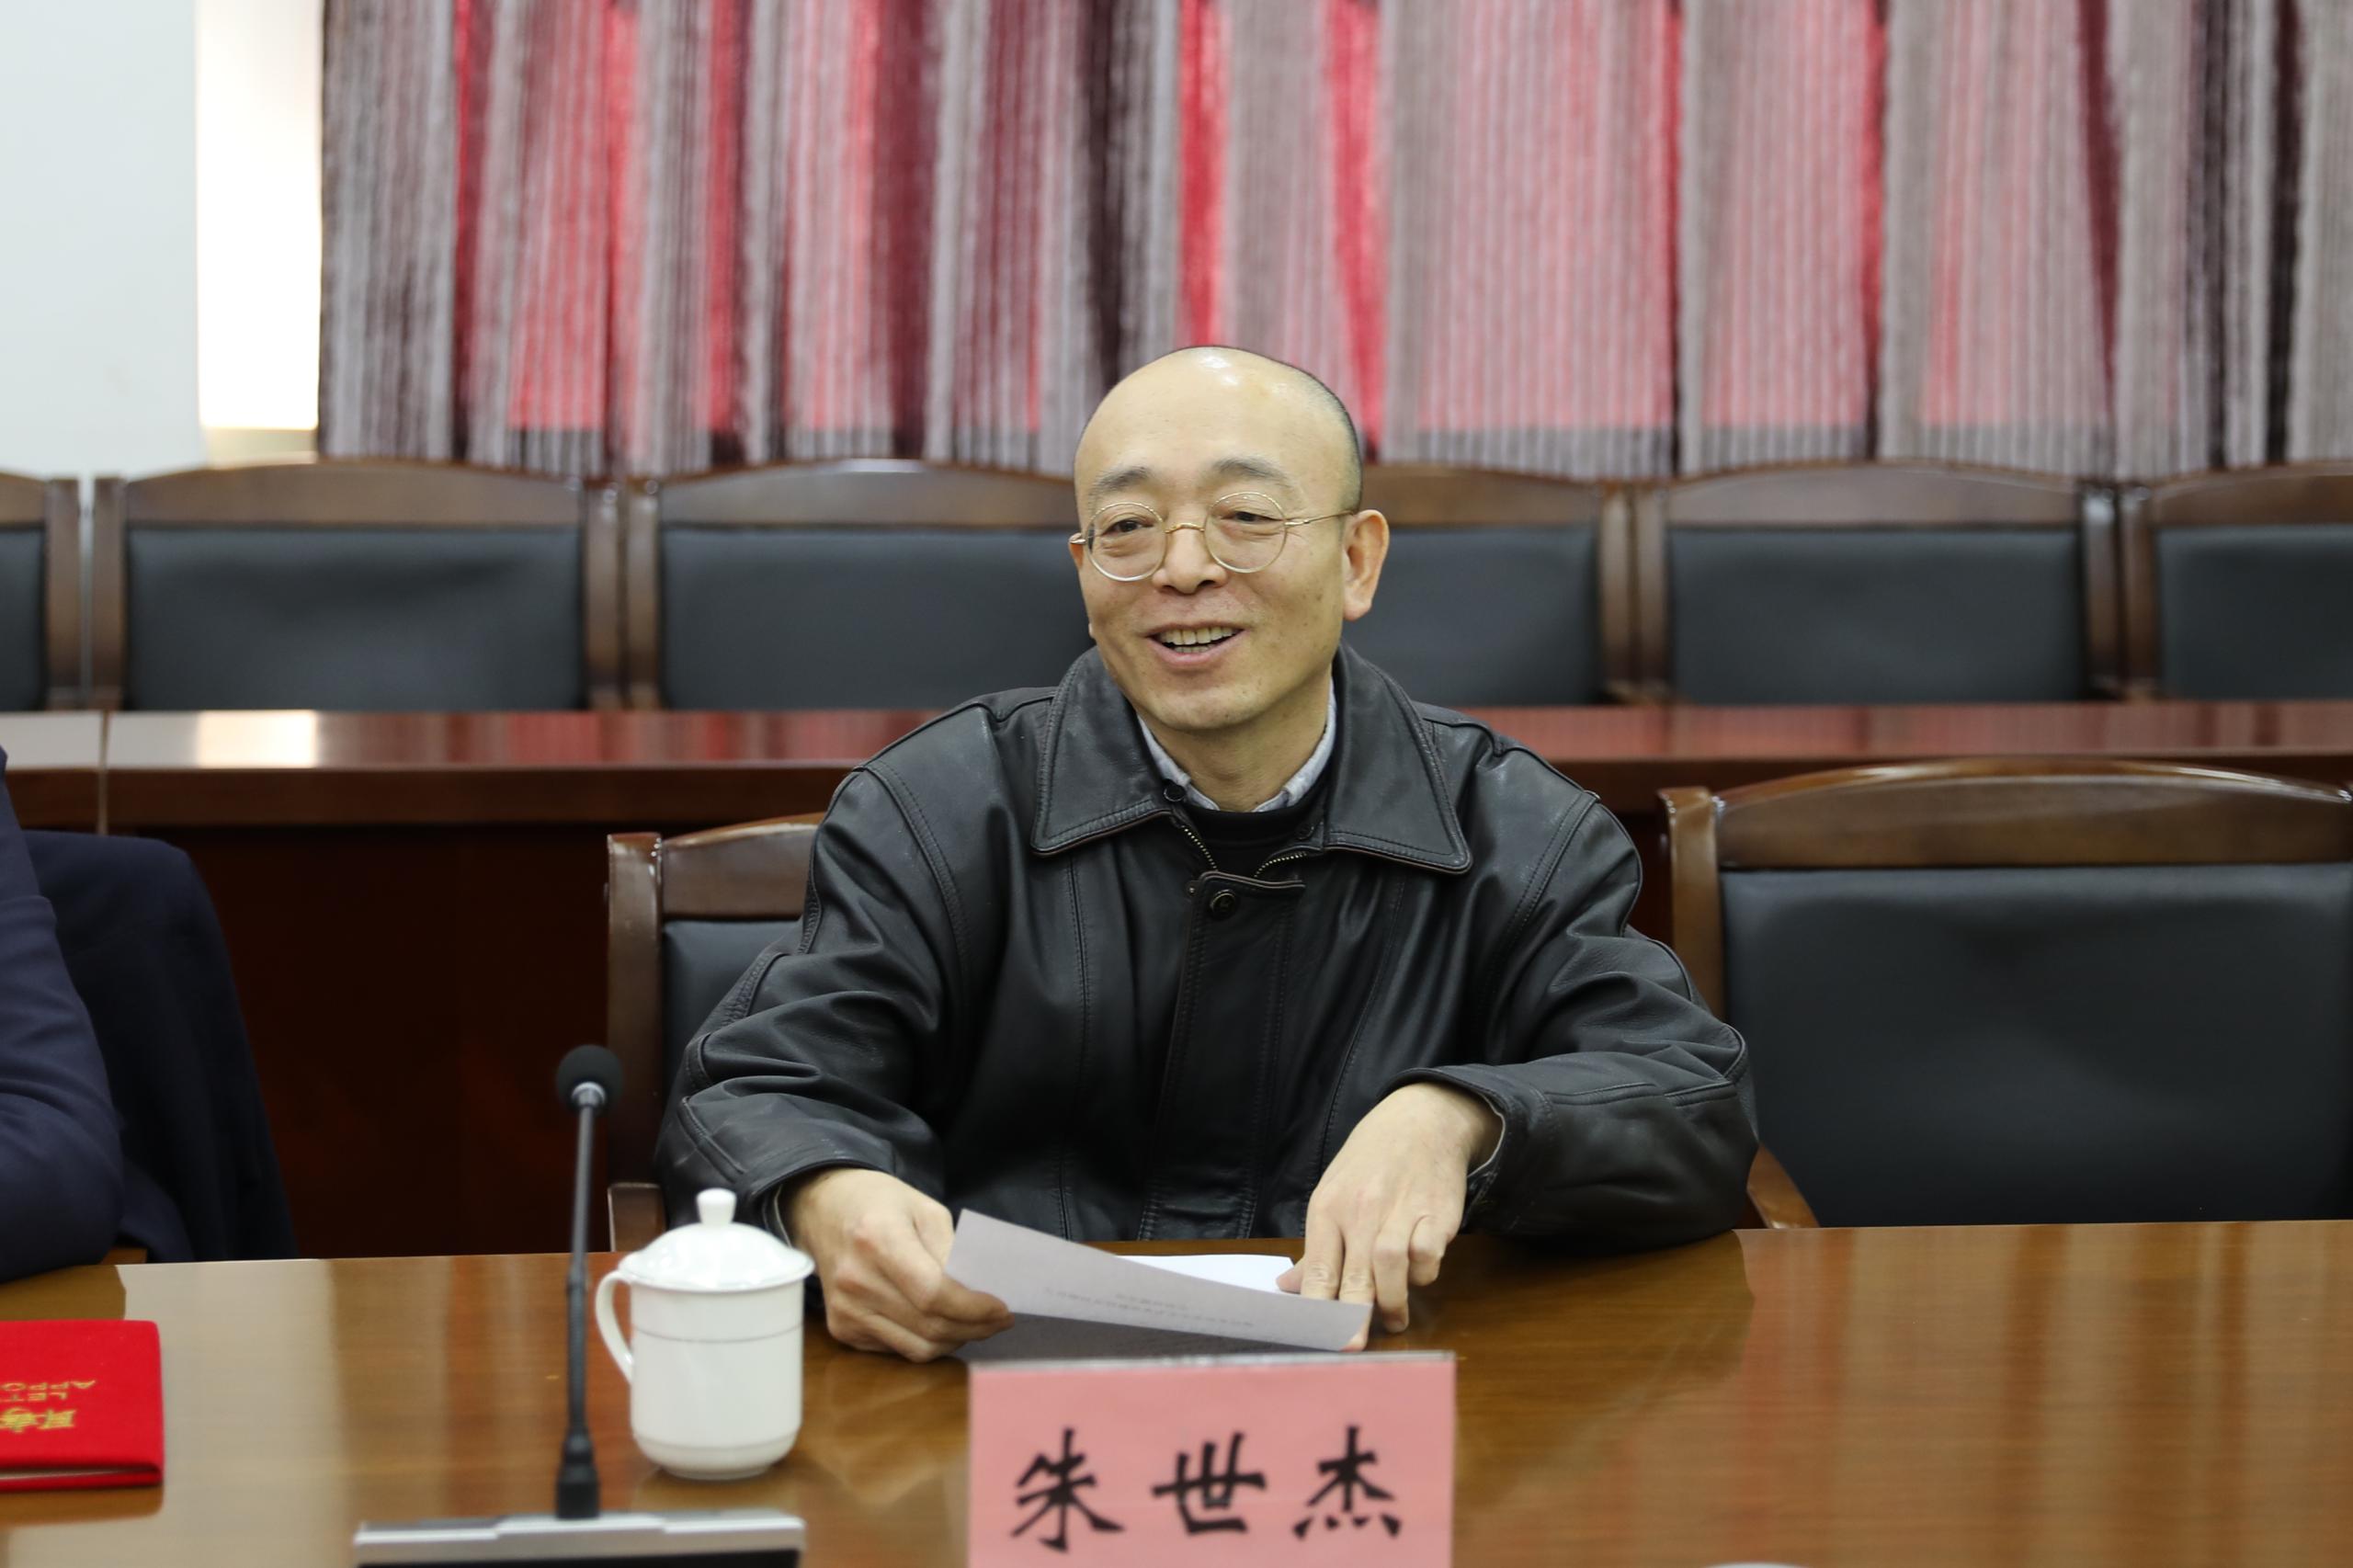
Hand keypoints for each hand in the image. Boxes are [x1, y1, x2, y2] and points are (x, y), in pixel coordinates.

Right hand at [784, 1168, 1010, 1361]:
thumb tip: (980, 1292)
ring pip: (917, 1348)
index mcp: (878, 1239)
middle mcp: (856, 1280)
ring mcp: (845, 1310)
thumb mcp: (925, 1208)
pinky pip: (898, 1349)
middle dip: (974, 1328)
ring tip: (974, 1324)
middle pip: (929, 1326)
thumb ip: (952, 1250)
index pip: (934, 1294)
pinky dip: (926, 1341)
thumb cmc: (881, 1203)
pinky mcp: (842, 1329)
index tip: (1003, 1310)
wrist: (824, 1210)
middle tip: (999, 1320)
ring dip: (954, 1340)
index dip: (974, 1309)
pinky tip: (938, 1323)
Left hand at [1277, 1083, 1500, 1345]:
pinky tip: (1419, 1274)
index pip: (1319, 1266)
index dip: (1317, 1306)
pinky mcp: (1435, 1213)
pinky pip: (1427, 1254)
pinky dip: (1424, 1272)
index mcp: (1328, 1207)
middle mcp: (1361, 1210)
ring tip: (1393, 1320)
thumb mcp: (1333, 1193)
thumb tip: (1288, 1288)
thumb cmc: (1370, 1163)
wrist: (1421, 1121)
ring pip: (1391, 1266)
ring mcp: (1399, 1211)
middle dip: (1352, 1314)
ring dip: (1392, 1300)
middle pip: (1354, 1271)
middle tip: (1352, 1345)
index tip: (1316, 1337)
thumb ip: (1318, 1248)